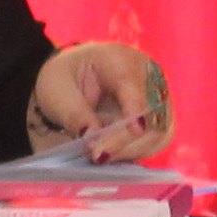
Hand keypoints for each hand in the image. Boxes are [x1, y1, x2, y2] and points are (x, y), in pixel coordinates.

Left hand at [30, 42, 172, 160]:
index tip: (135, 130)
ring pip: (158, 131)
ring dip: (130, 149)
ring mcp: (158, 98)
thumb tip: (92, 137)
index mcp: (120, 59)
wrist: (75, 80)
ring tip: (99, 157)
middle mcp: (148, 76)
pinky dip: (133, 152)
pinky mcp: (159, 120)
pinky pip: (155, 141)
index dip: (137, 108)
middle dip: (126, 138)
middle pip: (152, 112)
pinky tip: (111, 155)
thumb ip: (74, 114)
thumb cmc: (66, 80)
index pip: (134, 84)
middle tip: (97, 156)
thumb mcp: (57, 93)